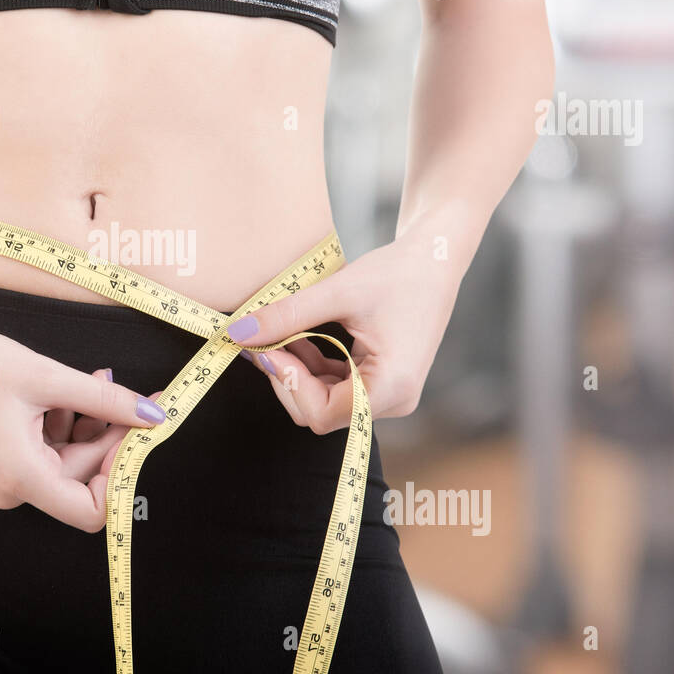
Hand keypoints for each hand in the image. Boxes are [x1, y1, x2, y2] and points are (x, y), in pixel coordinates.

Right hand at [0, 312, 165, 531]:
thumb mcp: (48, 378)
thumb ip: (105, 402)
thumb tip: (153, 415)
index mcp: (20, 478)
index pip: (91, 512)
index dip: (119, 476)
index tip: (133, 435)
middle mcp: (9, 490)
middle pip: (81, 478)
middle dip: (107, 435)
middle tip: (122, 390)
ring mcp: (0, 479)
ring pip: (64, 462)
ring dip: (85, 424)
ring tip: (93, 380)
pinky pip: (42, 454)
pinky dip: (60, 424)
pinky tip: (64, 392)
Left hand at [228, 233, 462, 429]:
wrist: (435, 259)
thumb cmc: (398, 272)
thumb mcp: (338, 292)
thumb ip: (288, 316)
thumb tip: (238, 333)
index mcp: (392, 386)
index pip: (324, 414)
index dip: (289, 384)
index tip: (266, 348)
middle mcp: (394, 400)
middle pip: (321, 413)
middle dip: (287, 378)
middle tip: (261, 341)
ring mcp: (388, 395)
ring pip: (323, 402)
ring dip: (295, 371)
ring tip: (277, 334)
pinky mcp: (380, 383)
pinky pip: (334, 388)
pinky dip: (310, 366)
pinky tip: (295, 337)